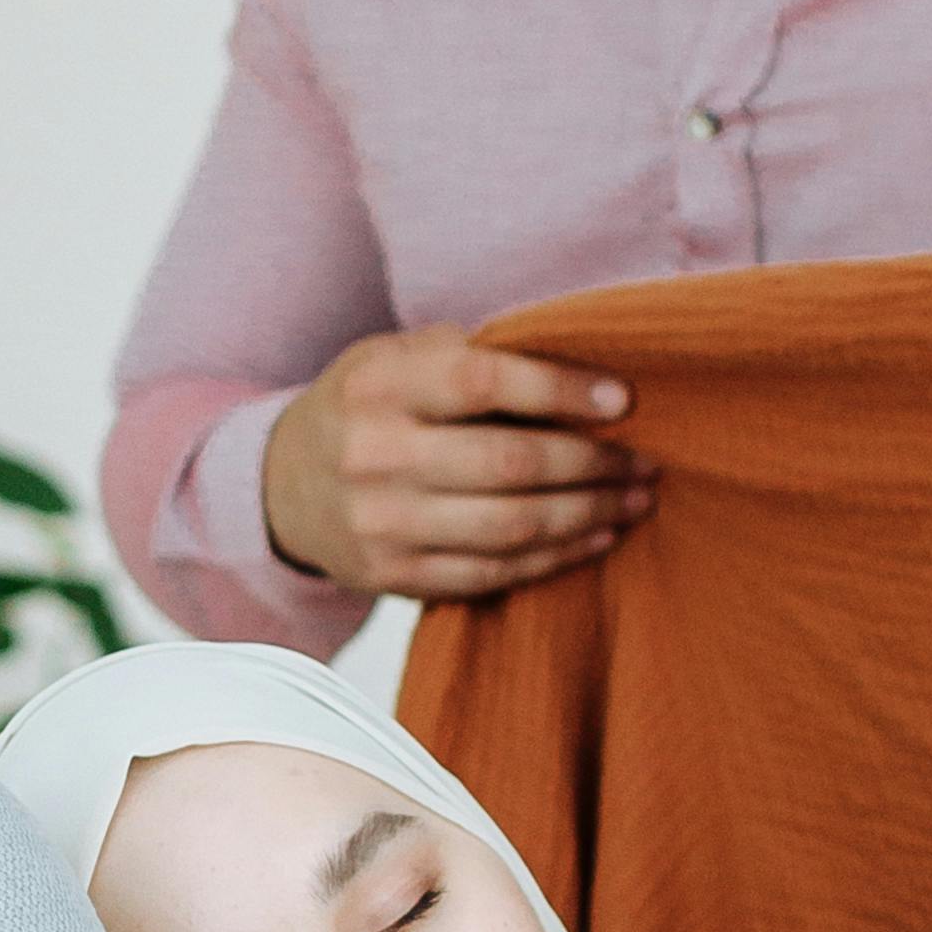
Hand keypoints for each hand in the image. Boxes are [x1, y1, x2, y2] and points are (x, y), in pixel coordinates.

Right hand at [258, 325, 653, 600]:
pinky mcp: (394, 577)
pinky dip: (556, 558)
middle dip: (592, 463)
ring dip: (588, 515)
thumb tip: (579, 362)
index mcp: (378, 386)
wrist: (284, 487)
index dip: (560, 390)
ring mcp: (382, 525)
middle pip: (508, 465)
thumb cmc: (368, 407)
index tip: (624, 400)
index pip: (482, 382)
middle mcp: (374, 456)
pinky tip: (597, 536)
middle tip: (646, 459)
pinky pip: (493, 574)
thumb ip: (468, 354)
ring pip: (510, 528)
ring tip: (636, 498)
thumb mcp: (394, 357)